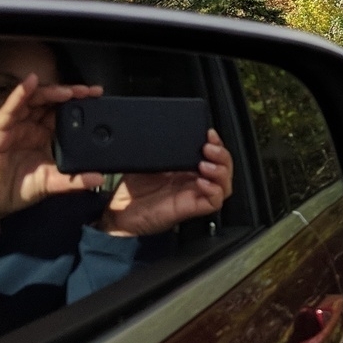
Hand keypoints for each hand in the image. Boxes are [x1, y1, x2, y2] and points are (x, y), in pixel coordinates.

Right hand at [0, 74, 104, 225]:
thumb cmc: (17, 188)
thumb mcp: (50, 184)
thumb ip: (73, 180)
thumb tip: (98, 179)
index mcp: (44, 135)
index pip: (63, 112)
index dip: (79, 104)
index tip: (97, 97)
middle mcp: (30, 125)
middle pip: (51, 102)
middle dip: (70, 94)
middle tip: (88, 91)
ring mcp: (14, 124)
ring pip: (33, 100)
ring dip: (50, 92)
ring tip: (68, 91)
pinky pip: (10, 107)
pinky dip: (20, 93)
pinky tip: (30, 83)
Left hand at [96, 129, 233, 237]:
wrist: (118, 211)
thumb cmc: (132, 188)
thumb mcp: (145, 160)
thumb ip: (160, 149)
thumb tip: (166, 131)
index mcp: (186, 167)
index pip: (212, 154)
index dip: (216, 144)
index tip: (209, 133)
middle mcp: (193, 180)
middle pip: (224, 168)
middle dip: (222, 155)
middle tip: (209, 148)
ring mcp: (194, 194)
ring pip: (224, 185)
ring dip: (221, 172)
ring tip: (207, 164)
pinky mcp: (190, 209)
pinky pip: (214, 202)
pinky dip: (214, 191)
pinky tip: (202, 182)